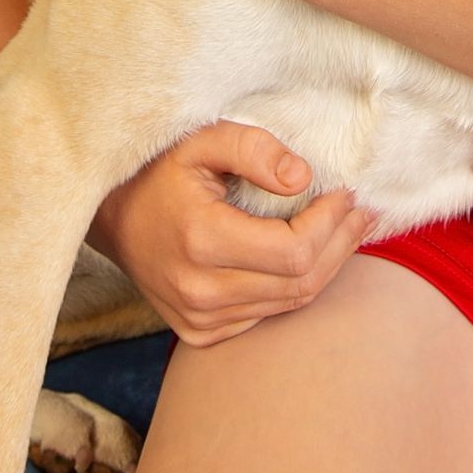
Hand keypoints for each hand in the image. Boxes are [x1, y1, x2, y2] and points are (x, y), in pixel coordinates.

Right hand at [90, 121, 373, 346]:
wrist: (111, 216)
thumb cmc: (159, 170)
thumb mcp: (202, 140)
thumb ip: (253, 149)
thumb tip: (302, 178)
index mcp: (201, 240)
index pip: (294, 250)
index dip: (331, 224)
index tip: (345, 192)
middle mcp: (199, 290)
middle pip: (300, 282)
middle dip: (339, 244)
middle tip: (361, 211)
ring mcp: (198, 318)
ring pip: (289, 304)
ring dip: (325, 266)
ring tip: (347, 229)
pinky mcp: (199, 332)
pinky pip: (267, 315)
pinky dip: (294, 287)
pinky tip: (309, 256)